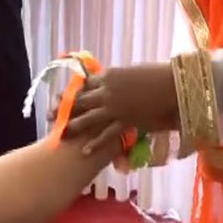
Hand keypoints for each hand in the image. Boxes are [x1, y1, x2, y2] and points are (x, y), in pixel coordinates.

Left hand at [62, 65, 178, 155]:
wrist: (173, 85)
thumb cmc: (156, 74)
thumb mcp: (131, 72)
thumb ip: (116, 79)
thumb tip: (107, 81)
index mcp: (108, 76)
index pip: (83, 84)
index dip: (71, 91)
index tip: (61, 97)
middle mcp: (107, 91)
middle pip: (80, 101)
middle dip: (63, 109)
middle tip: (49, 115)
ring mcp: (115, 108)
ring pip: (88, 118)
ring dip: (72, 126)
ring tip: (60, 133)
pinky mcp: (125, 122)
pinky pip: (107, 135)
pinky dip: (95, 144)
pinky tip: (84, 151)